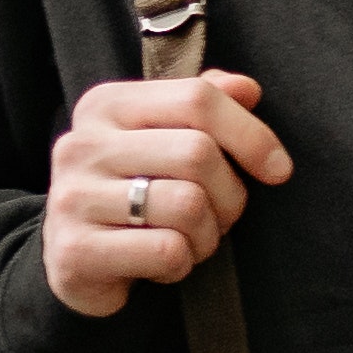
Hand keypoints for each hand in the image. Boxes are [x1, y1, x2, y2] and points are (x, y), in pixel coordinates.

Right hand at [40, 70, 286, 319]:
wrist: (73, 262)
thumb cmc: (131, 193)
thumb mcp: (162, 141)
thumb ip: (201, 106)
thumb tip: (247, 89)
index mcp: (106, 105)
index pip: (196, 98)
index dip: (250, 134)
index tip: (278, 169)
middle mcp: (83, 144)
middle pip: (197, 154)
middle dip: (230, 195)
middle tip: (222, 217)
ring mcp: (73, 196)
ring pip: (188, 205)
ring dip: (207, 236)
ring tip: (191, 241)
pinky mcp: (75, 250)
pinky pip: (166, 251)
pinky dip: (181, 264)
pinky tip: (162, 263)